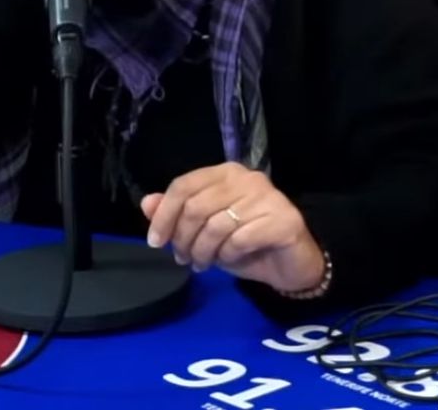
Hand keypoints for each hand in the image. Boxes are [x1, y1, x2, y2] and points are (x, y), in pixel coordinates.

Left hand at [140, 162, 326, 293]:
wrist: (289, 264)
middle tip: (184, 258)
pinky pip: (240, 240)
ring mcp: (268, 197)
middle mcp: (248, 178)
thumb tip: (147, 203)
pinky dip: (228, 255)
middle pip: (196, 207)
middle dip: (183, 239)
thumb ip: (177, 215)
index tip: (155, 242)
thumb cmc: (245, 243)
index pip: (184, 185)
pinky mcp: (284, 220)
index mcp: (227, 173)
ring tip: (203, 264)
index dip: (164, 215)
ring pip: (216, 226)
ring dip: (203, 252)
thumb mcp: (204, 231)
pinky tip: (231, 259)